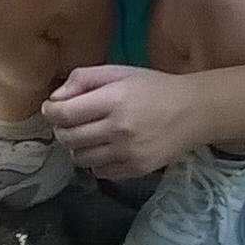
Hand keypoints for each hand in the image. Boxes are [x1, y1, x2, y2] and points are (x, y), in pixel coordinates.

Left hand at [42, 65, 203, 178]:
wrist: (193, 112)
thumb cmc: (153, 87)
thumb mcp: (118, 71)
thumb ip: (83, 79)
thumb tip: (55, 98)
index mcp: (113, 100)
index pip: (64, 114)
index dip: (51, 112)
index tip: (52, 108)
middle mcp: (118, 130)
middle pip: (68, 138)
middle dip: (62, 129)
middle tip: (70, 121)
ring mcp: (127, 154)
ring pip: (80, 158)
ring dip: (77, 147)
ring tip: (88, 134)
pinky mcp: (136, 170)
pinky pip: (99, 172)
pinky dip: (96, 161)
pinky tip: (105, 148)